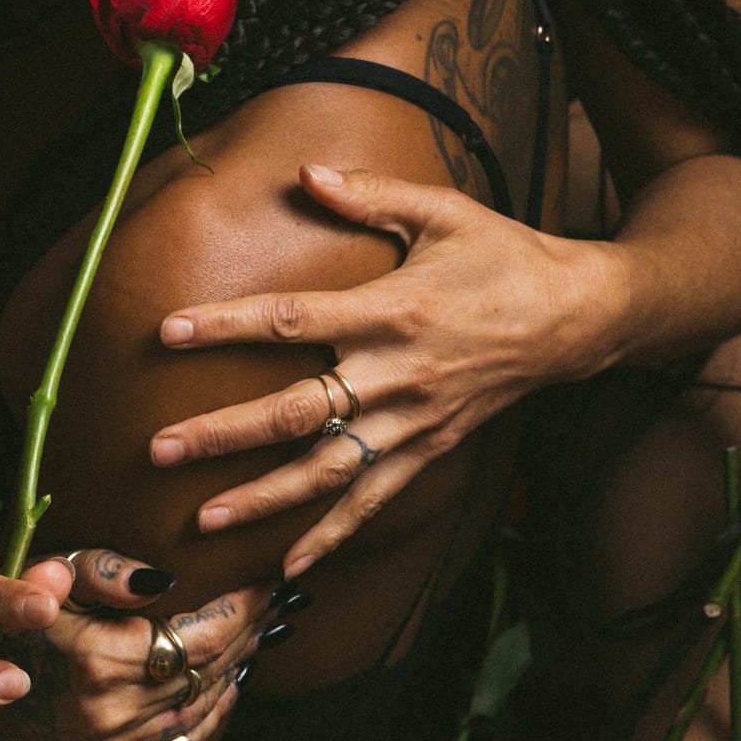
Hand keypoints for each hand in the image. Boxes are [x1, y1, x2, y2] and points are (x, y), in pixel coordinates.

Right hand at [0, 559, 278, 740]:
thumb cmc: (27, 609)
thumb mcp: (58, 571)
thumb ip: (106, 571)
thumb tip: (162, 580)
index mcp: (97, 659)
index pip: (198, 637)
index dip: (241, 610)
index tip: (269, 582)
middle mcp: (106, 712)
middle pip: (206, 672)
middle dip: (247, 633)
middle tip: (276, 604)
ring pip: (201, 711)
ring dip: (237, 670)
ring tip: (258, 636)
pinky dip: (212, 715)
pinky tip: (229, 683)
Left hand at [152, 163, 618, 575]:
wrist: (579, 318)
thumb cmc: (503, 256)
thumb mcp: (444, 211)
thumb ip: (371, 193)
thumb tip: (306, 172)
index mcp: (391, 311)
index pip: (292, 320)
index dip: (228, 325)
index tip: (169, 331)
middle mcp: (397, 375)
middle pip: (297, 412)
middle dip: (224, 433)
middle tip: (160, 448)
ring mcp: (414, 422)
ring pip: (328, 471)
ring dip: (264, 499)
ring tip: (204, 519)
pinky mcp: (431, 450)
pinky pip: (375, 500)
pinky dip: (333, 537)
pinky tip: (288, 567)